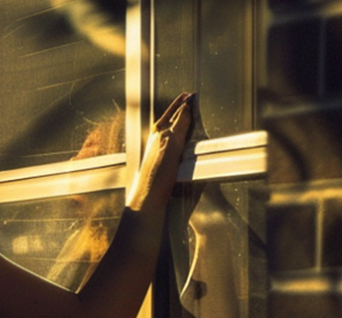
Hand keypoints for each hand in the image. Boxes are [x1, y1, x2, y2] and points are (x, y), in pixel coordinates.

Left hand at [132, 93, 197, 212]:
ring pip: (170, 130)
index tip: (192, 95)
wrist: (149, 199)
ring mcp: (159, 150)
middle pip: (171, 119)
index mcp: (160, 132)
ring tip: (187, 115)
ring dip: (179, 122)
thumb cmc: (158, 176)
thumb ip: (179, 126)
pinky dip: (179, 136)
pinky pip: (172, 143)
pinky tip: (182, 141)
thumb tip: (186, 107)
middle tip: (189, 100)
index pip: (175, 111)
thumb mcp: (172, 146)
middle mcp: (157, 139)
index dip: (184, 102)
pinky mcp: (161, 162)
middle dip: (180, 109)